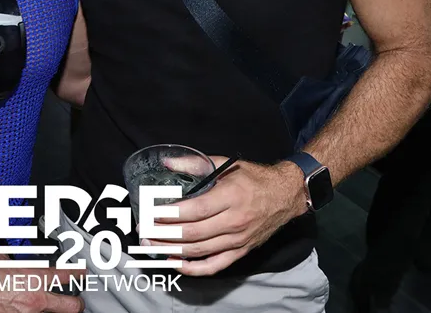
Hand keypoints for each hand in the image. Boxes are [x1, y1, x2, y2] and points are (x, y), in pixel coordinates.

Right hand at [0, 246, 85, 312]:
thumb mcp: (0, 256)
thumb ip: (11, 257)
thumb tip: (9, 255)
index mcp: (35, 279)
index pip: (67, 275)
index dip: (78, 273)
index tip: (81, 274)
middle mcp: (36, 301)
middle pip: (72, 306)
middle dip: (77, 303)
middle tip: (77, 301)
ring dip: (53, 311)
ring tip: (52, 307)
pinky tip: (22, 310)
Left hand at [142, 158, 305, 275]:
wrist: (285, 195)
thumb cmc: (254, 178)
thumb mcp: (226, 164)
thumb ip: (195, 164)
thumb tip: (168, 162)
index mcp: (231, 196)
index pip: (196, 210)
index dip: (172, 214)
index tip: (153, 214)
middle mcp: (235, 221)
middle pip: (195, 233)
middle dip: (166, 235)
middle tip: (145, 232)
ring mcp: (238, 239)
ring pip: (200, 251)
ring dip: (173, 251)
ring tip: (153, 246)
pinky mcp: (241, 251)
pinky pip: (215, 265)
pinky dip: (194, 268)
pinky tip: (176, 263)